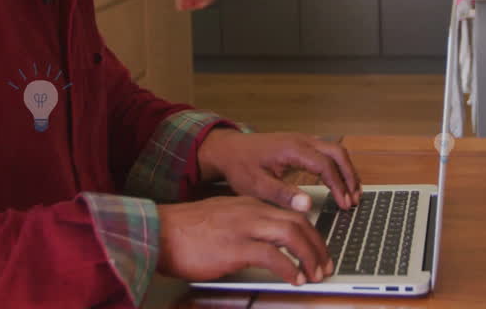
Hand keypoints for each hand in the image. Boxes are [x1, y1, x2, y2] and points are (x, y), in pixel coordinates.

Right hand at [157, 197, 333, 284]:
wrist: (159, 232)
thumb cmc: (185, 230)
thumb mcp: (222, 219)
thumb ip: (244, 225)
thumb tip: (263, 245)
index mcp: (249, 205)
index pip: (291, 213)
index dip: (310, 233)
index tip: (318, 250)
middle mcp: (251, 212)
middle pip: (298, 222)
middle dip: (317, 245)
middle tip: (325, 265)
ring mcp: (243, 227)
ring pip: (291, 234)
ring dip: (309, 256)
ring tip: (314, 274)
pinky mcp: (234, 247)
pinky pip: (272, 255)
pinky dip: (288, 268)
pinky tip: (294, 280)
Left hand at [197, 131, 361, 211]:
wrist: (229, 149)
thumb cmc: (241, 166)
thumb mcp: (256, 185)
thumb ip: (282, 194)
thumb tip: (307, 205)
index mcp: (292, 149)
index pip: (325, 164)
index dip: (338, 185)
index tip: (344, 204)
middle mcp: (301, 140)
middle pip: (337, 152)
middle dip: (350, 175)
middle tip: (355, 199)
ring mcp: (302, 140)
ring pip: (335, 150)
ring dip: (347, 170)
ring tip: (353, 194)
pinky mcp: (301, 144)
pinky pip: (327, 152)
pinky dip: (338, 166)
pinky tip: (340, 183)